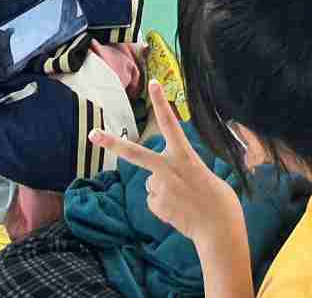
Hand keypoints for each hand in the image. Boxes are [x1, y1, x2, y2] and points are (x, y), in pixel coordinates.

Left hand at [88, 82, 243, 247]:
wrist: (218, 228)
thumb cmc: (218, 200)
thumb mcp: (202, 173)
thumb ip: (179, 170)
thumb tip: (159, 180)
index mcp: (185, 155)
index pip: (170, 124)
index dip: (161, 103)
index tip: (153, 83)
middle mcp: (168, 168)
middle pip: (134, 153)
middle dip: (112, 143)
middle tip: (92, 134)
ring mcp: (159, 187)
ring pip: (152, 183)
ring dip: (163, 190)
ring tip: (184, 200)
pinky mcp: (155, 205)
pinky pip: (154, 201)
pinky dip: (164, 205)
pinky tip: (178, 211)